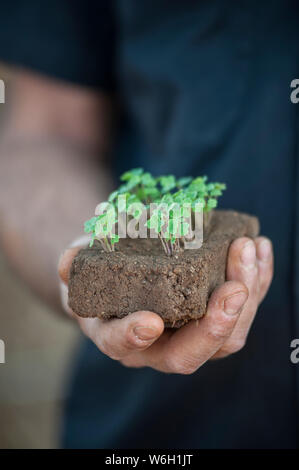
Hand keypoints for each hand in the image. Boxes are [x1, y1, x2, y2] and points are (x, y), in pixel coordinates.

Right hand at [58, 236, 272, 373]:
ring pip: (228, 336)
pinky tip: (259, 248)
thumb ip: (73, 265)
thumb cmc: (102, 272)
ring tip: (249, 250)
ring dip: (247, 295)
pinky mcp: (213, 316)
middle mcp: (157, 345)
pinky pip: (240, 309)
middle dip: (217, 323)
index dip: (135, 336)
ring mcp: (190, 334)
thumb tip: (68, 263)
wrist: (126, 275)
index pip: (124, 346)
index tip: (149, 321)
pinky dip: (256, 280)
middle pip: (192, 352)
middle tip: (234, 286)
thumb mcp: (82, 266)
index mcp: (118, 335)